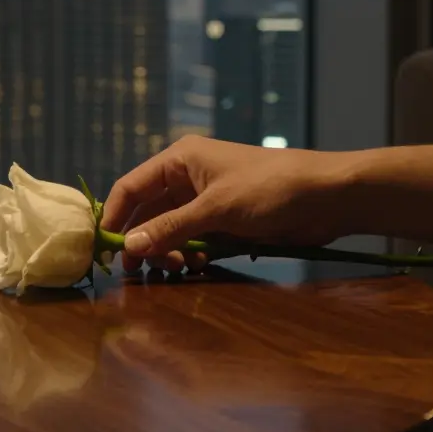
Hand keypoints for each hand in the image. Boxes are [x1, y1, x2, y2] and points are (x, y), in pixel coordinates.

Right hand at [101, 136, 357, 273]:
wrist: (326, 197)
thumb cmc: (269, 189)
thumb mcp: (216, 209)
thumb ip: (171, 228)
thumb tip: (129, 247)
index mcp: (180, 160)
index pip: (132, 186)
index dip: (116, 216)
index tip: (106, 250)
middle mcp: (188, 177)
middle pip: (148, 212)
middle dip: (144, 240)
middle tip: (142, 271)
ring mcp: (206, 200)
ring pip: (170, 229)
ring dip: (168, 251)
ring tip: (177, 269)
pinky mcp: (224, 220)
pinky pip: (193, 239)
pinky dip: (189, 253)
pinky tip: (197, 266)